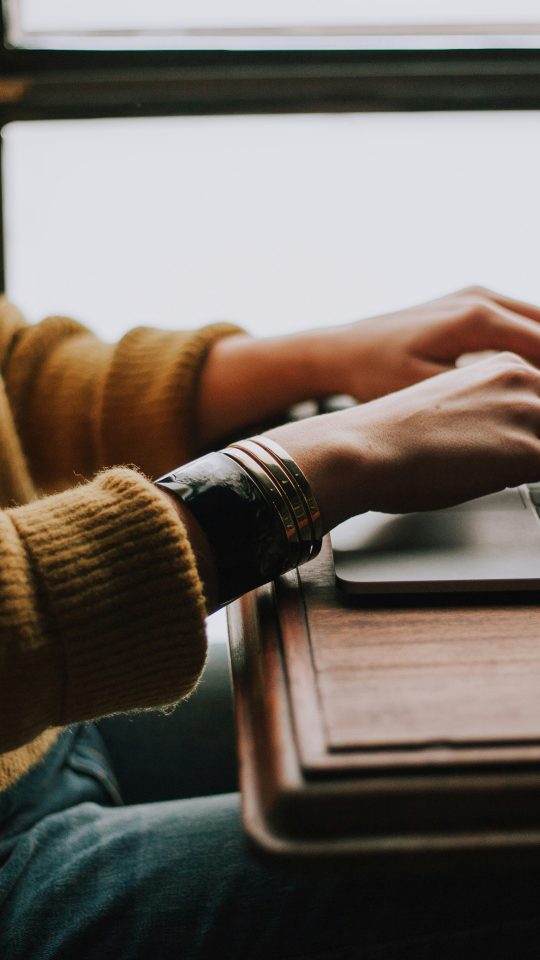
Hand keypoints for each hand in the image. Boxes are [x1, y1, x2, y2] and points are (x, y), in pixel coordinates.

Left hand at [195, 287, 539, 448]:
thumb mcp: (428, 391)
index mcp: (478, 318)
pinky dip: (532, 350)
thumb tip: (523, 401)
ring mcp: (476, 297)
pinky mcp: (470, 305)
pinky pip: (519, 325)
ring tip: (535, 400)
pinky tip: (530, 383)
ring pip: (536, 324)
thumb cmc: (373, 373)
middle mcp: (482, 298)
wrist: (338, 351)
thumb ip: (483, 392)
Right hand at [268, 352, 539, 529]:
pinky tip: (498, 486)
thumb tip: (514, 449)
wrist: (363, 448)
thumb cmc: (390, 438)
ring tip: (496, 475)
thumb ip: (493, 418)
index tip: (520, 444)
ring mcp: (525, 412)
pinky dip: (531, 483)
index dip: (532, 431)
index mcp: (502, 365)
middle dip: (535, 446)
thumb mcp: (452, 409)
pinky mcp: (525, 450)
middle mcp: (520, 378)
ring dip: (531, 462)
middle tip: (507, 466)